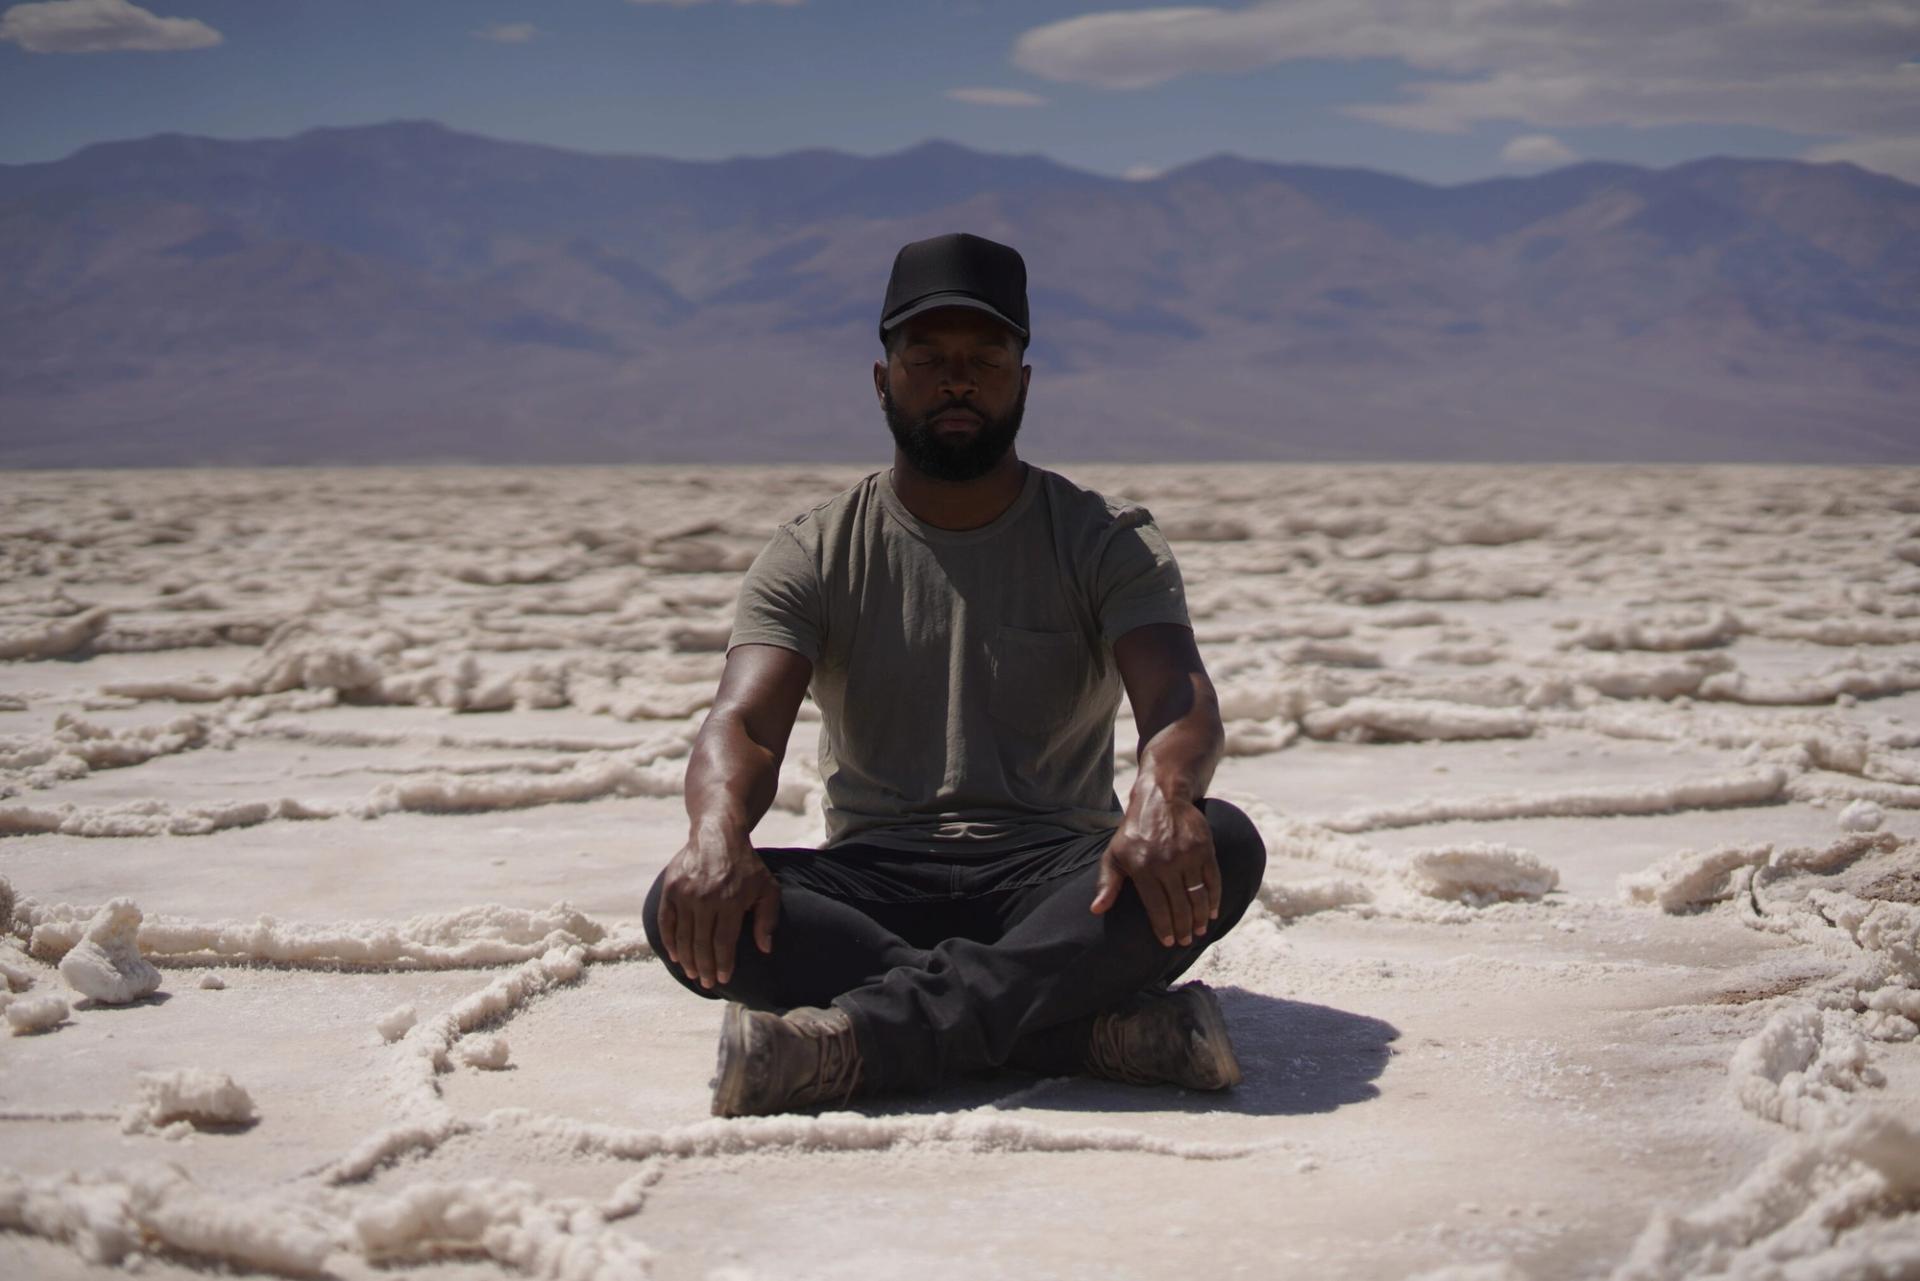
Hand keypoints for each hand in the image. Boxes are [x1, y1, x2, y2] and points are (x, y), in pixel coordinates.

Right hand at [655, 829, 779, 988]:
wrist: (717, 835)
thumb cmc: (746, 866)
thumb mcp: (767, 888)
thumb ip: (768, 918)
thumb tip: (765, 948)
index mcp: (731, 901)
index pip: (724, 942)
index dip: (723, 964)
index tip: (723, 979)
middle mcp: (706, 899)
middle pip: (702, 944)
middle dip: (705, 967)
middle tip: (707, 983)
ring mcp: (685, 894)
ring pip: (683, 936)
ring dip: (687, 959)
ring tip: (693, 974)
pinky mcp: (671, 889)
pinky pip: (666, 922)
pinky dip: (670, 941)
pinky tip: (676, 955)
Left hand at [1090, 791, 1219, 946]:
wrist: (1161, 798)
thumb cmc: (1134, 831)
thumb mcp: (1114, 854)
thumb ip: (1106, 883)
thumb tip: (1095, 910)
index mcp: (1142, 868)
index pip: (1156, 908)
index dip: (1164, 928)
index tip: (1168, 942)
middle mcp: (1166, 863)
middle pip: (1179, 906)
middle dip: (1184, 928)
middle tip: (1186, 941)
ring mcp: (1187, 855)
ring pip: (1197, 896)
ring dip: (1200, 918)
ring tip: (1199, 931)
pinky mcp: (1205, 848)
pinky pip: (1212, 880)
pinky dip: (1214, 898)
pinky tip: (1212, 911)